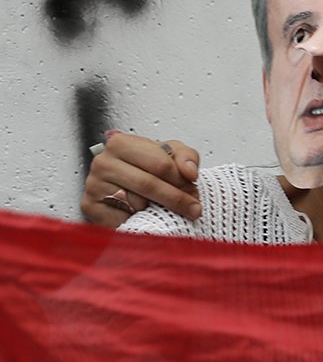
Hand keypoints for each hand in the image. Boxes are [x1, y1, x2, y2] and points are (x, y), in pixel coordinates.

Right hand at [79, 131, 201, 226]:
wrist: (130, 196)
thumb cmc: (149, 174)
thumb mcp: (172, 157)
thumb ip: (186, 157)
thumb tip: (189, 171)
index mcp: (121, 143)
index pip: (160, 163)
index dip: (181, 179)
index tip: (193, 188)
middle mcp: (104, 161)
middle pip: (149, 183)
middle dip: (176, 197)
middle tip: (193, 207)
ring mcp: (94, 184)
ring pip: (137, 201)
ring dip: (161, 210)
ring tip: (172, 211)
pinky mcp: (91, 206)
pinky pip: (124, 217)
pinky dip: (141, 219)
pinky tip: (146, 215)